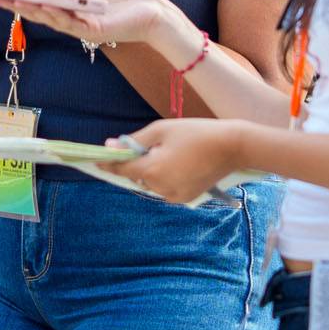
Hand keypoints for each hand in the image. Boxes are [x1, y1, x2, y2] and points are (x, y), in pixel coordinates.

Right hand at [0, 0, 198, 55]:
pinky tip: (42, 6)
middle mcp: (71, 15)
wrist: (156, 10)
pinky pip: (69, 23)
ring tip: (9, 0)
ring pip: (48, 18)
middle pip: (36, 9)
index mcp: (71, 1)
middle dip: (12, 3)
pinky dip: (55, 15)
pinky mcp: (92, 31)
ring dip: (29, 9)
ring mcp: (80, 25)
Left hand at [99, 118, 251, 203]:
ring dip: (152, 170)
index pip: (123, 170)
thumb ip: (134, 141)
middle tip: (147, 146)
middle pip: (138, 177)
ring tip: (171, 151)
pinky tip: (179, 162)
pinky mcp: (186, 198)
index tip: (96, 160)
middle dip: (137, 163)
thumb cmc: (195, 133)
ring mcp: (175, 196)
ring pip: (152, 183)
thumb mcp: (161, 130)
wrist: (232, 147)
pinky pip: (166, 188)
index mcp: (153, 170)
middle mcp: (161, 188)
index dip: (109, 164)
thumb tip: (111, 146)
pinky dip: (165, 177)